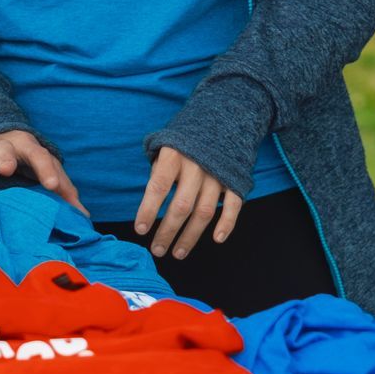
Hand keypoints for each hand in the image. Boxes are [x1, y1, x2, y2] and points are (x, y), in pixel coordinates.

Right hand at [0, 130, 86, 211]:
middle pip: (4, 148)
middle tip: (6, 169)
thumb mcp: (45, 168)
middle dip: (6, 157)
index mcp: (27, 146)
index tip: (52, 187)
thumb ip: (64, 189)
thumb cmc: (25, 160)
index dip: (46, 170)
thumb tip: (83, 217)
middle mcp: (2, 145)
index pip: (40, 155)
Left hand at [135, 149, 243, 263]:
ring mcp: (217, 174)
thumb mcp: (165, 146)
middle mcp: (196, 166)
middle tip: (157, 250)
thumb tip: (151, 202)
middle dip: (168, 231)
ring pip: (204, 212)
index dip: (148, 209)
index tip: (140, 230)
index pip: (158, 186)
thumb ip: (158, 172)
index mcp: (174, 155)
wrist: (222, 120)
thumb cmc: (185, 141)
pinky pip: (233, 205)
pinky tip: (217, 239)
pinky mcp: (234, 180)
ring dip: (191, 236)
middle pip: (181, 206)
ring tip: (178, 253)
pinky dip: (227, 223)